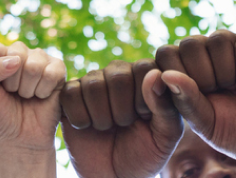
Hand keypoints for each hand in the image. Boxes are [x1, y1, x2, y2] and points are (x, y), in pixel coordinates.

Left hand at [0, 42, 66, 152]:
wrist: (20, 141)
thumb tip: (15, 59)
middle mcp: (18, 53)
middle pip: (17, 54)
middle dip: (13, 82)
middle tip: (13, 94)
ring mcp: (39, 59)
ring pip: (35, 65)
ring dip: (28, 88)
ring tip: (26, 96)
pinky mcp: (58, 69)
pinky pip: (52, 73)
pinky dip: (44, 90)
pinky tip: (41, 96)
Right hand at [60, 59, 182, 177]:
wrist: (115, 176)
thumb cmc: (145, 154)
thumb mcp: (166, 136)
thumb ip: (166, 105)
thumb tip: (154, 75)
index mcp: (147, 77)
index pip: (144, 68)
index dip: (143, 97)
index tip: (144, 117)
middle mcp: (120, 73)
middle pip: (117, 75)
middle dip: (122, 110)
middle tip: (124, 125)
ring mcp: (93, 83)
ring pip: (92, 84)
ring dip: (101, 116)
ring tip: (107, 127)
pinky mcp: (70, 95)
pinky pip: (70, 93)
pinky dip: (80, 117)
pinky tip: (88, 126)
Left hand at [152, 31, 235, 164]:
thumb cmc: (231, 133)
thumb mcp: (204, 123)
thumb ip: (184, 100)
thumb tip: (164, 74)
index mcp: (184, 71)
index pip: (166, 54)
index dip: (179, 74)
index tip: (194, 99)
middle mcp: (204, 54)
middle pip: (190, 43)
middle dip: (204, 74)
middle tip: (218, 92)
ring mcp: (229, 48)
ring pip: (217, 39)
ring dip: (225, 70)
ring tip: (233, 87)